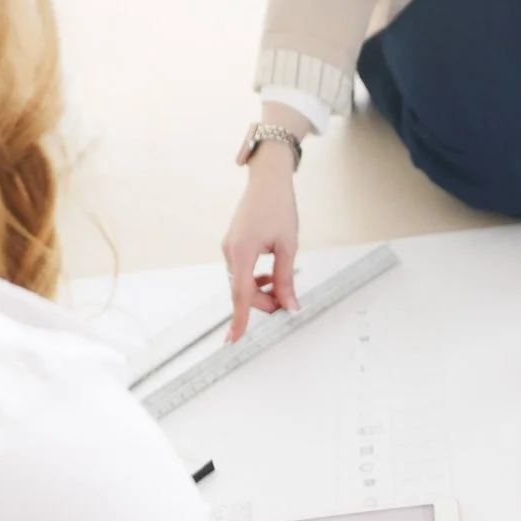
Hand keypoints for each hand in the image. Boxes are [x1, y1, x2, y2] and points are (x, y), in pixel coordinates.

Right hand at [222, 141, 300, 342]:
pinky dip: (256, 280)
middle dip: (263, 303)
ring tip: (281, 285)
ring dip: (261, 291)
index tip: (233, 340)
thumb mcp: (289, 247)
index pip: (240, 294)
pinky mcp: (233, 245)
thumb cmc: (279, 208)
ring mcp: (229, 248)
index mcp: (242, 252)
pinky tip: (271, 275)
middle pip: (243, 292)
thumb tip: (290, 307)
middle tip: (287, 302)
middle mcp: (230, 252)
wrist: (267, 180)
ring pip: (242, 284)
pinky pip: (242, 272)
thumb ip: (287, 280)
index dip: (239, 319)